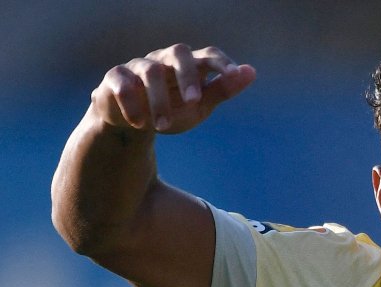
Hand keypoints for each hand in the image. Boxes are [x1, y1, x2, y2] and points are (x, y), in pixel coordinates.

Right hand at [92, 44, 255, 134]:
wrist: (134, 122)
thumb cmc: (173, 109)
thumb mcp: (201, 105)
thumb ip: (223, 89)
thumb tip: (251, 71)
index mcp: (189, 65)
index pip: (207, 54)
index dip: (221, 62)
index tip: (233, 74)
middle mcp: (164, 60)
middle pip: (178, 53)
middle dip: (187, 76)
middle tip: (194, 102)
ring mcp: (138, 67)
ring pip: (150, 71)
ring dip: (159, 101)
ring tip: (164, 127)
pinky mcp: (115, 78)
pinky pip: (122, 84)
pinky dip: (131, 103)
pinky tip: (139, 123)